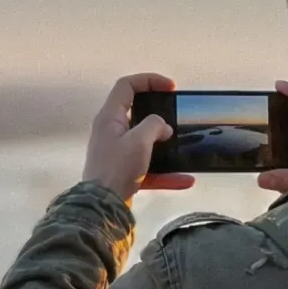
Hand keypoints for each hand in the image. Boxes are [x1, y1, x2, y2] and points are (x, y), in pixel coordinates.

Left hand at [82, 73, 191, 200]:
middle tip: (176, 115)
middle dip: (159, 113)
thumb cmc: (117, 168)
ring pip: (145, 142)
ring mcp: (117, 153)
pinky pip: (148, 168)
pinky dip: (166, 173)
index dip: (149, 80)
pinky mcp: (124, 173)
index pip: (127, 86)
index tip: (170, 88)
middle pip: (137, 113)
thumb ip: (154, 126)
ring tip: (181, 145)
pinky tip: (185, 180)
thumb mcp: (139, 141)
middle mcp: (111, 132)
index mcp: (110, 117)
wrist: (102, 207)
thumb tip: (163, 127)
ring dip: (164, 145)